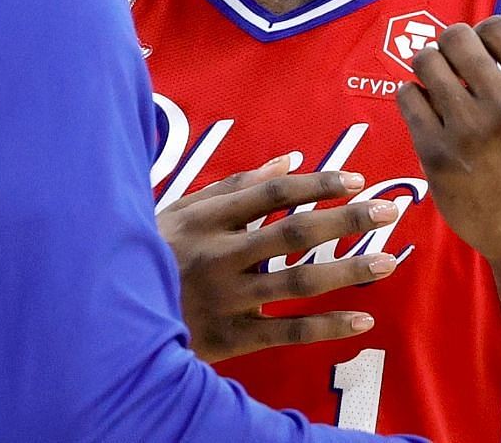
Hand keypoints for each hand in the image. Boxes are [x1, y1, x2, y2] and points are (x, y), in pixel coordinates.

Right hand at [157, 154, 403, 362]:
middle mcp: (218, 256)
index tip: (355, 180)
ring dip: (347, 271)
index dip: (316, 184)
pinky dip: (326, 327)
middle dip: (346, 220)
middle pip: (293, 234)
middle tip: (389, 211)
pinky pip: (287, 332)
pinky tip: (362, 319)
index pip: (270, 193)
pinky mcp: (229, 339)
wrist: (110, 318)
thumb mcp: (179, 212)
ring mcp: (225, 299)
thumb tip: (288, 161)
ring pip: (297, 283)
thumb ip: (232, 187)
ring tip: (387, 261)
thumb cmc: (152, 255)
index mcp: (205, 220)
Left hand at [393, 0, 500, 270]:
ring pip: (425, 62)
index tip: (484, 59)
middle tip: (456, 69)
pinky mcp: (437, 155)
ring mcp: (471, 133)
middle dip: (450, 47)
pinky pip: (407, 96)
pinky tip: (431, 115)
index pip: (495, 26)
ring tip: (442, 89)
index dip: (482, 36)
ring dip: (428, 70)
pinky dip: (414, 99)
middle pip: (454, 37)